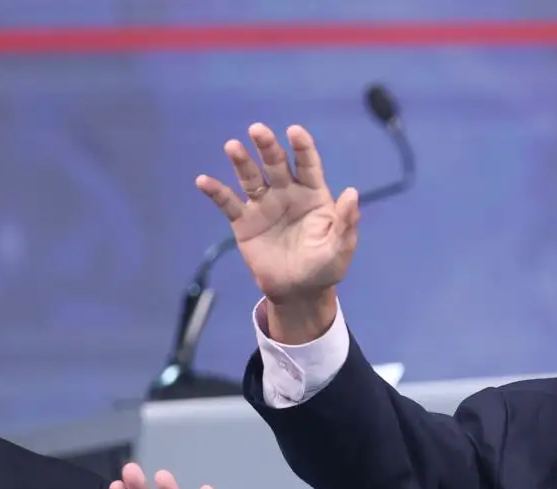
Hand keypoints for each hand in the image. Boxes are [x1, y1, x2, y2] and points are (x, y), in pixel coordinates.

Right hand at [196, 123, 358, 342]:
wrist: (298, 292)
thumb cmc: (324, 267)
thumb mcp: (340, 248)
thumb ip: (346, 221)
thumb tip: (353, 193)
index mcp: (312, 194)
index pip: (307, 164)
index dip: (302, 147)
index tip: (294, 131)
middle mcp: (286, 192)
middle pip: (275, 163)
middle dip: (267, 146)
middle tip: (257, 129)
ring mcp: (264, 205)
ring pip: (250, 177)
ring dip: (241, 161)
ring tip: (232, 146)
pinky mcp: (244, 222)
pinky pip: (228, 204)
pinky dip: (215, 192)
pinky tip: (203, 181)